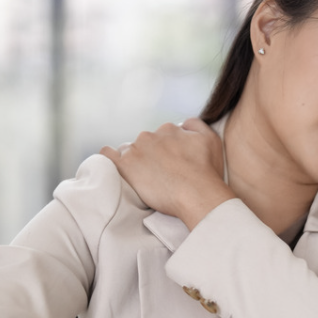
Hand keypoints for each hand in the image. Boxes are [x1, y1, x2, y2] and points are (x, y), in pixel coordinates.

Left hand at [101, 118, 233, 228]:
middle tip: (158, 175)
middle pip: (143, 144)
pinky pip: (107, 155)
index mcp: (169, 129)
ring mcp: (136, 150)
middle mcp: (150, 136)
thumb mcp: (211, 139)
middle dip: (148, 156)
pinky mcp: (125, 166)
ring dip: (133, 161)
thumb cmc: (206, 172)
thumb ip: (195, 124)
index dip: (164, 152)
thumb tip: (183, 123)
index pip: (160, 137)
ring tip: (143, 179)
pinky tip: (112, 166)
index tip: (169, 165)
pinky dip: (108, 158)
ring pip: (128, 151)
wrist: (197, 194)